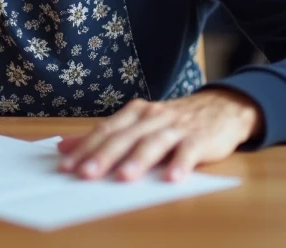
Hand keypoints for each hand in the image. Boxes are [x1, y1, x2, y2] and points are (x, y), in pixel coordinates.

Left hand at [56, 89, 261, 182]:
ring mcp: (177, 127)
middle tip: (86, 174)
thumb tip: (65, 147)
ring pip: (154, 142)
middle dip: (104, 156)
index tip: (66, 166)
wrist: (221, 108)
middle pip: (125, 137)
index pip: (106, 131)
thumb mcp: (138, 124)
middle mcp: (153, 117)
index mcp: (135, 113)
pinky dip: (181, 164)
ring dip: (139, 160)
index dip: (86, 148)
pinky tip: (172, 178)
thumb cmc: (173, 121)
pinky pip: (189, 151)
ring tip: (124, 177)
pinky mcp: (200, 138)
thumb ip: (104, 136)